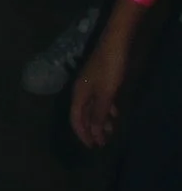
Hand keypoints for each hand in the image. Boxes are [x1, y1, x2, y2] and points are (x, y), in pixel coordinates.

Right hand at [69, 16, 133, 147]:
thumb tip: (94, 133)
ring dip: (100, 121)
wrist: (115, 44)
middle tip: (101, 143)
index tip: (91, 146)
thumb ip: (100, 114)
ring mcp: (91, 85)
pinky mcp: (101, 81)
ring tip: (110, 132)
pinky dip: (106, 110)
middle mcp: (81, 91)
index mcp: (78, 94)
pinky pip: (100, 101)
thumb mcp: (106, 94)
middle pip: (84, 115)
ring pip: (93, 108)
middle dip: (92, 130)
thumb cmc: (109, 69)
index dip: (82, 133)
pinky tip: (114, 115)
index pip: (76, 119)